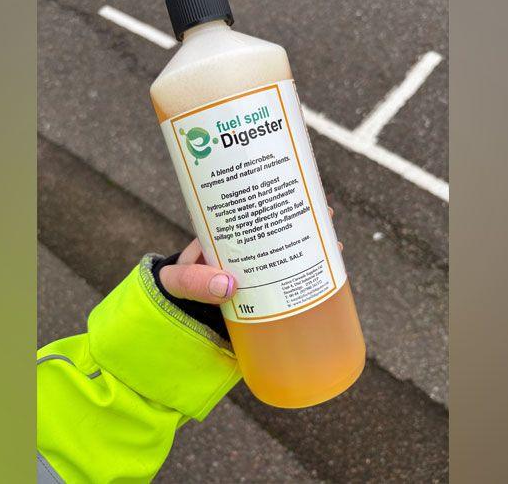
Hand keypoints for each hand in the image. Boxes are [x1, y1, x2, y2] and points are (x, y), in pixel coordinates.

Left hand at [159, 206, 339, 303]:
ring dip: (313, 250)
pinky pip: (289, 287)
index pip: (251, 208)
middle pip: (278, 229)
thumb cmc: (173, 289)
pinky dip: (308, 284)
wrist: (172, 319)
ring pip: (288, 255)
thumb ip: (193, 283)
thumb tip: (228, 285)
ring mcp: (256, 273)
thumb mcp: (177, 282)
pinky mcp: (263, 299)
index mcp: (223, 235)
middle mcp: (244, 249)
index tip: (298, 188)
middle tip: (327, 216)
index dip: (276, 195)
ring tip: (335, 248)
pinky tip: (327, 284)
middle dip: (304, 220)